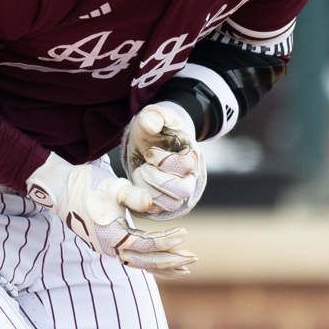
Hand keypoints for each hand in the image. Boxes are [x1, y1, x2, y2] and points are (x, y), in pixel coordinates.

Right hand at [26, 153, 197, 277]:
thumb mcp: (112, 186)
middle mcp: (111, 248)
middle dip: (171, 261)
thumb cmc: (88, 185)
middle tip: (194, 258)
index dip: (167, 241)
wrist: (62, 189)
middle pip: (146, 261)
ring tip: (185, 269)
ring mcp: (109, 249)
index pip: (146, 245)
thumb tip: (150, 205)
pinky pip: (134, 259)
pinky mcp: (110, 245)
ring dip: (163, 267)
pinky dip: (151, 263)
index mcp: (112, 237)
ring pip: (141, 264)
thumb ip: (132, 195)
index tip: (185, 232)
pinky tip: (164, 265)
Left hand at [120, 102, 205, 220]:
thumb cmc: (152, 130)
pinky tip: (137, 184)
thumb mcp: (151, 117)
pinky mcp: (163, 202)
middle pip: (182, 191)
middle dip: (156, 178)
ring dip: (149, 190)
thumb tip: (153, 123)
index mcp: (191, 156)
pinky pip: (157, 211)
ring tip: (141, 174)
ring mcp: (177, 193)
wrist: (147, 142)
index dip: (163, 161)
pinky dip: (143, 200)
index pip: (185, 167)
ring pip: (171, 204)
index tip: (149, 152)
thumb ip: (154, 117)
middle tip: (143, 166)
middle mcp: (189, 177)